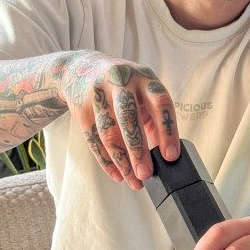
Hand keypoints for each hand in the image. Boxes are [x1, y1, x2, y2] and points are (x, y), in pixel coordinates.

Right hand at [59, 51, 177, 187]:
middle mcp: (121, 81)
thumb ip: (154, 119)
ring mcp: (98, 93)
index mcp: (144, 78)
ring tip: (133, 180)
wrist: (79, 69)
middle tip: (146, 175)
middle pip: (129, 117)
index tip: (171, 156)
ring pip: (109, 132)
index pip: (160, 103)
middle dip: (138, 150)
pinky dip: (106, 160)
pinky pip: (93, 139)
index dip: (167, 130)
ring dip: (122, 161)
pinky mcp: (81, 107)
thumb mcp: (142, 92)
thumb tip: (166, 156)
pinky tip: (117, 174)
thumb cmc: (122, 87)